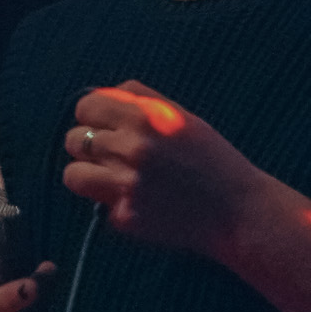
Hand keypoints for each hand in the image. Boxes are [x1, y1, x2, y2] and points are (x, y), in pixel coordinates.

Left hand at [63, 81, 264, 255]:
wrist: (237, 211)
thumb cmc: (213, 160)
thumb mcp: (182, 117)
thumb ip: (140, 100)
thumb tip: (103, 94)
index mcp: (145, 117)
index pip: (85, 106)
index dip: (92, 115)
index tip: (104, 125)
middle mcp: (132, 148)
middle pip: (74, 140)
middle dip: (90, 146)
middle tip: (112, 155)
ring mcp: (126, 185)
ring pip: (73, 175)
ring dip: (89, 175)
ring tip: (112, 178)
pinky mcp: (125, 217)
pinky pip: (98, 204)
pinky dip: (113, 203)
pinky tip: (141, 202)